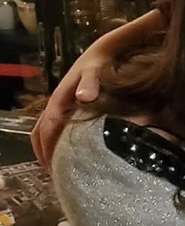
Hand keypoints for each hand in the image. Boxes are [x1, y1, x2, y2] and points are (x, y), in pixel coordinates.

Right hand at [31, 46, 103, 168]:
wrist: (103, 51)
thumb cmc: (99, 63)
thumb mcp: (95, 71)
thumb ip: (90, 83)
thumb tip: (82, 97)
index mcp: (59, 101)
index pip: (47, 130)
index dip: (47, 149)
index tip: (52, 169)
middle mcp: (56, 104)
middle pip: (40, 132)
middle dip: (43, 152)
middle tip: (54, 174)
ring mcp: (62, 105)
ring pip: (46, 130)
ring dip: (48, 147)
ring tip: (59, 167)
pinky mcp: (69, 106)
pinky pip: (56, 126)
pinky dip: (56, 140)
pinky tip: (71, 151)